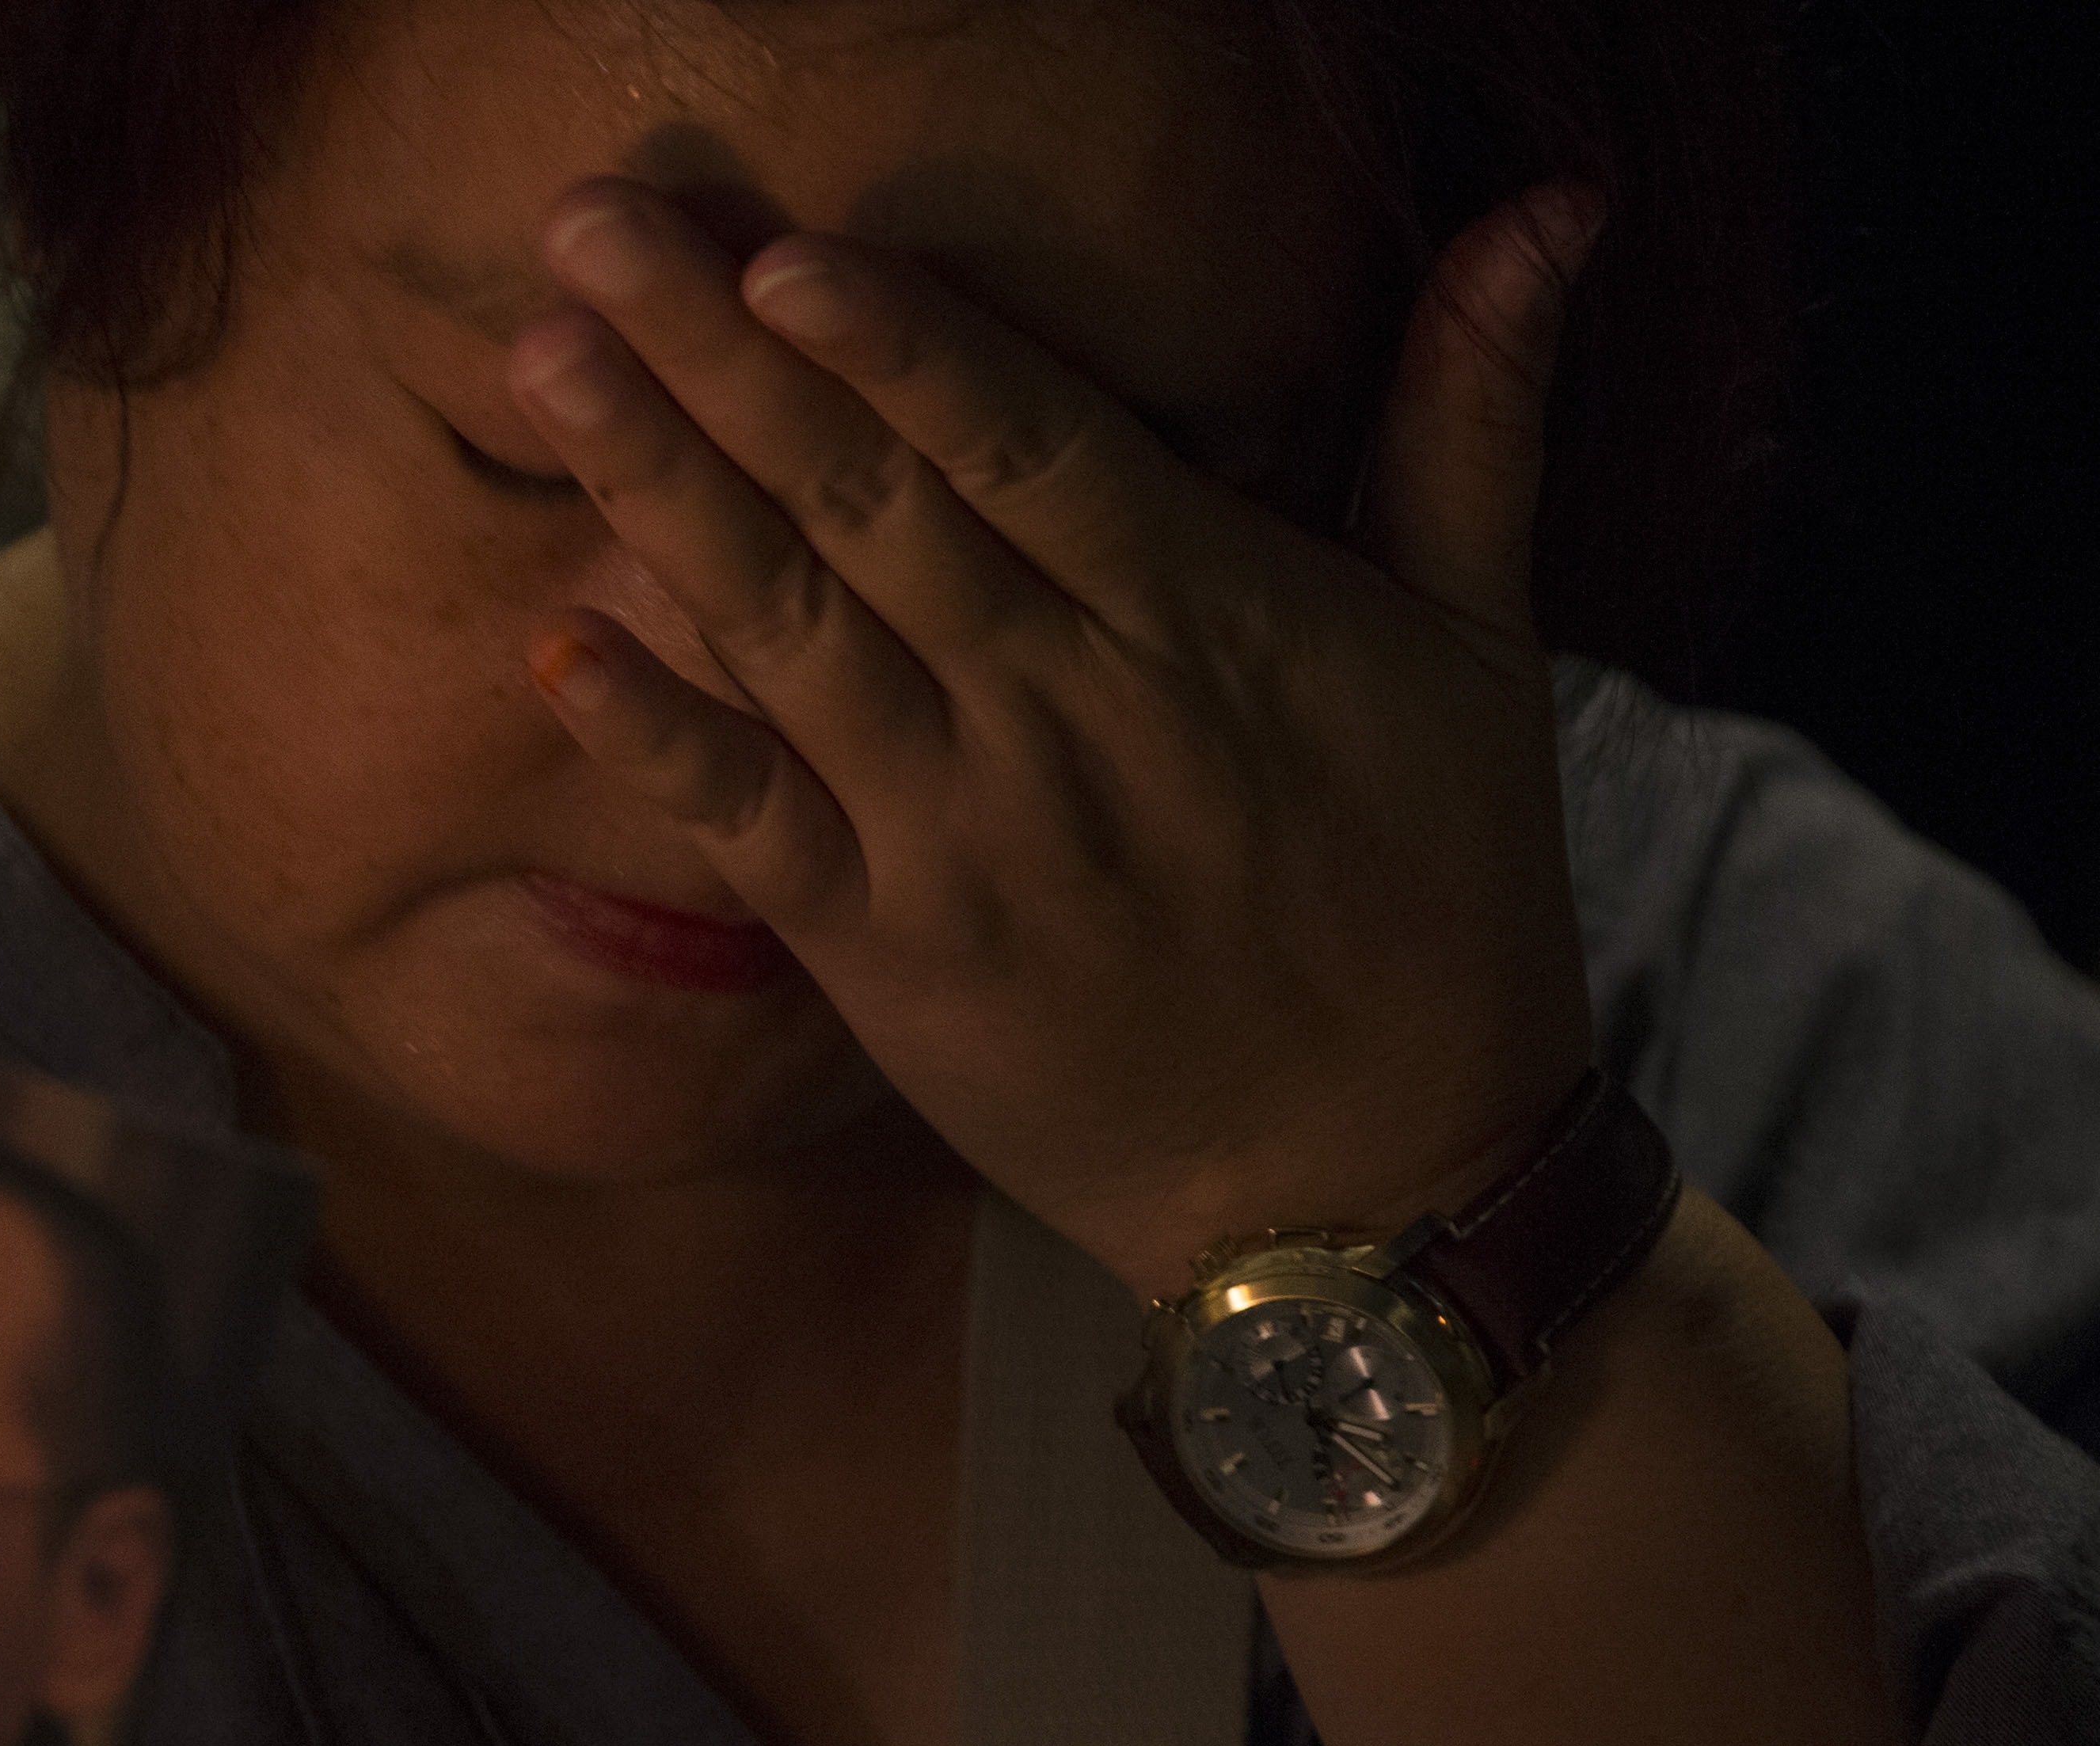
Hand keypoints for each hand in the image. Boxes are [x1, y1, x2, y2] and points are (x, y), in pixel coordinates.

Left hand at [509, 176, 1608, 1295]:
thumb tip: (1552, 206)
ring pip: (793, 634)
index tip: (782, 249)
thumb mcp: (1485, 648)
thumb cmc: (1445, 905)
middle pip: (874, 506)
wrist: (1381, 1185)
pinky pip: (758, 830)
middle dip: (721, 359)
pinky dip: (657, 740)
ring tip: (547, 360)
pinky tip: (556, 643)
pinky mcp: (896, 958)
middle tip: (592, 225)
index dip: (902, 346)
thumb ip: (1473, 420)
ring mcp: (969, 838)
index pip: (1030, 446)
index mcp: (1209, 620)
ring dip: (660, 491)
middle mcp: (1070, 714)